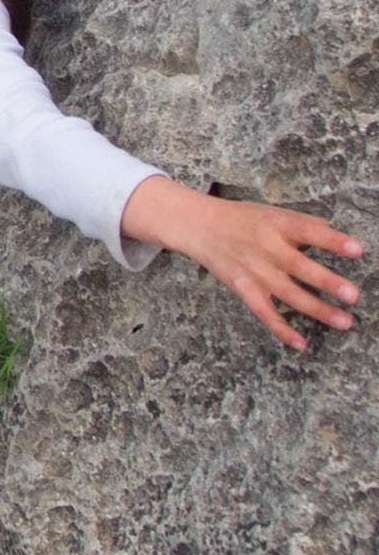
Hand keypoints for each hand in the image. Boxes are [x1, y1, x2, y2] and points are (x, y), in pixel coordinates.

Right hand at [122, 176, 362, 349]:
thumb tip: (333, 230)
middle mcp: (265, 247)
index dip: (332, 240)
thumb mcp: (271, 211)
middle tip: (353, 294)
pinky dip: (280, 328)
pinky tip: (300, 343)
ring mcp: (253, 270)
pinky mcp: (242, 288)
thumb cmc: (240, 218)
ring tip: (344, 321)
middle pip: (299, 266)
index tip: (357, 249)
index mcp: (276, 224)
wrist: (197, 226)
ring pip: (287, 293)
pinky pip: (263, 312)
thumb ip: (302, 222)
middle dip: (326, 281)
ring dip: (316, 309)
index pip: (308, 231)